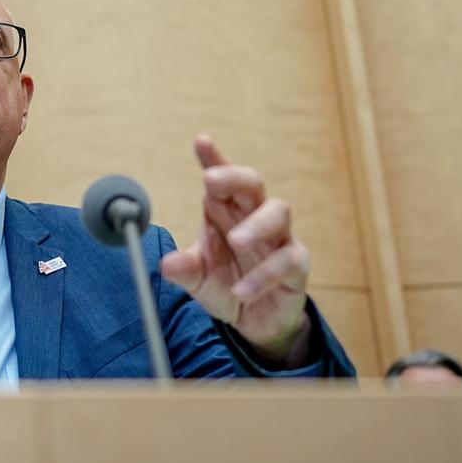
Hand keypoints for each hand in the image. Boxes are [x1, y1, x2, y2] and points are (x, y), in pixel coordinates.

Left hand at [159, 135, 312, 366]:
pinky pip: (287, 261)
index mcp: (226, 212)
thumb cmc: (227, 286)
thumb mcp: (199, 279)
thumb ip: (185, 270)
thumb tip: (166, 264)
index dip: (213, 159)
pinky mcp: (296, 265)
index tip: (201, 141)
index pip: (221, 180)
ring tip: (236, 241)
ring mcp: (278, 238)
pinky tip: (242, 291)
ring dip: (256, 225)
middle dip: (234, 177)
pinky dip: (263, 276)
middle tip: (211, 180)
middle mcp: (253, 217)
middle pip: (252, 184)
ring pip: (278, 213)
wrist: (255, 321)